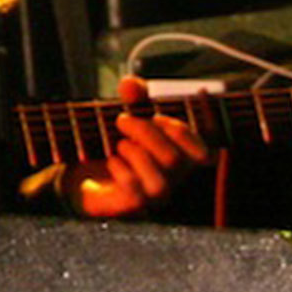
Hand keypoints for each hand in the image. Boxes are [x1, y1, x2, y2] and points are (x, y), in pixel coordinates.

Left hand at [47, 78, 212, 217]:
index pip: (203, 153)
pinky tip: (113, 162)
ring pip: (158, 184)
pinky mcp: (133, 206)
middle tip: (122, 120)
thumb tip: (131, 84)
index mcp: (181, 157)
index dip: (184, 133)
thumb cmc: (121, 144)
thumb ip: (135, 97)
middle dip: (145, 132)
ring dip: (134, 153)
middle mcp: (174, 180)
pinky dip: (120, 170)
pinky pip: (133, 191)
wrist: (88, 175)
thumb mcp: (130, 114)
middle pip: (173, 160)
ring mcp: (155, 196)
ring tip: (120, 144)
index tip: (157, 116)